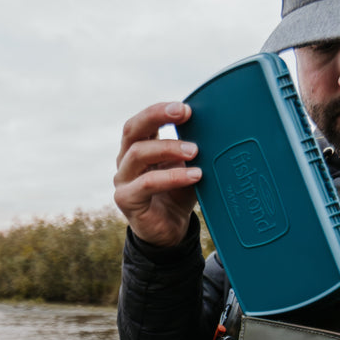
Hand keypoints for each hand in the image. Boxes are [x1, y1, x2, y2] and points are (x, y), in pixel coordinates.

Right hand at [113, 101, 201, 247]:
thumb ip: (194, 149)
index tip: (185, 108)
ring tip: (195, 150)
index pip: (142, 122)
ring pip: (138, 153)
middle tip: (184, 112)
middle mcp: (126, 161)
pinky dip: (172, 176)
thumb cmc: (179, 194)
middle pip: (132, 130)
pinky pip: (147, 183)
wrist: (171, 232)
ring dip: (169, 147)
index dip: (160, 111)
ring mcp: (123, 180)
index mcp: (138, 147)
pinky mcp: (126, 200)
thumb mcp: (189, 166)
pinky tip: (194, 175)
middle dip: (157, 116)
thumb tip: (216, 128)